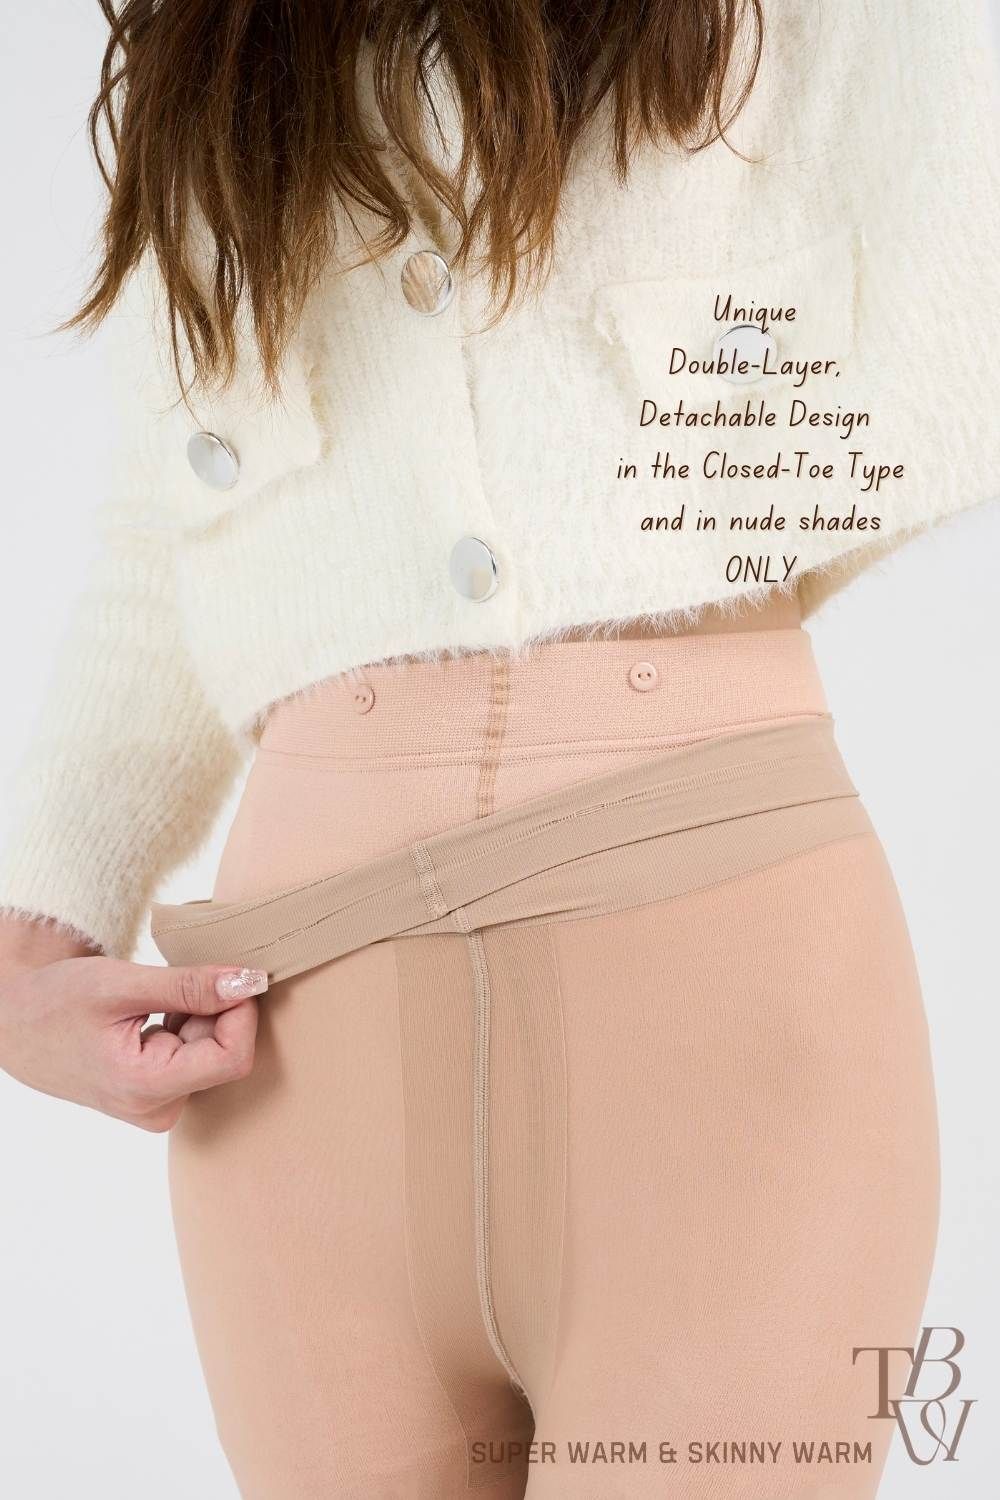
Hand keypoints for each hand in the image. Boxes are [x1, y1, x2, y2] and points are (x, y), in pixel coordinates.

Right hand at [0, 935, 266, 1130]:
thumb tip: (250, 981)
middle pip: (225, 1053)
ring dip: (197, 1017)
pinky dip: (185, 1026)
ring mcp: (157, 1105)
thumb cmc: (56, 1002)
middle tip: (174, 982)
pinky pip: (195, 1056)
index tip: (227, 975)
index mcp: (147, 1087)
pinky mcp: (157, 1095)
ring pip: (212, 1052)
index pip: (234, 1057)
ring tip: (152, 1001)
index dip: (241, 1011)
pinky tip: (150, 1016)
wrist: (12, 1026)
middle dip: (215, 1011)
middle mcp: (158, 1108)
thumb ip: (190, 986)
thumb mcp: (121, 985)